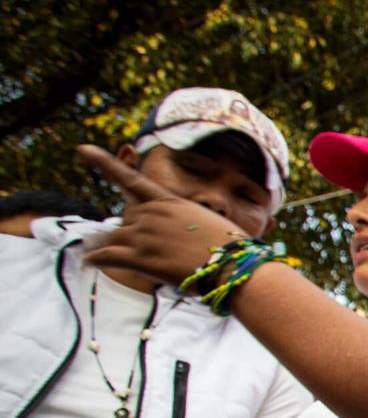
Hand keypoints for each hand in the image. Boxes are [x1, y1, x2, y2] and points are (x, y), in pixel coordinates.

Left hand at [77, 145, 244, 283]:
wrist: (235, 269)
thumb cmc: (232, 249)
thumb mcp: (210, 224)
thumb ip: (185, 224)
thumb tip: (189, 233)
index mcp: (169, 201)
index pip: (130, 178)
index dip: (104, 162)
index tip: (82, 148)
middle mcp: (152, 214)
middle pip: (127, 219)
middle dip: (134, 233)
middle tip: (158, 250)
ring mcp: (144, 236)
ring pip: (116, 239)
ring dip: (120, 249)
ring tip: (132, 261)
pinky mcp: (141, 259)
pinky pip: (105, 256)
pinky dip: (94, 259)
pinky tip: (87, 261)